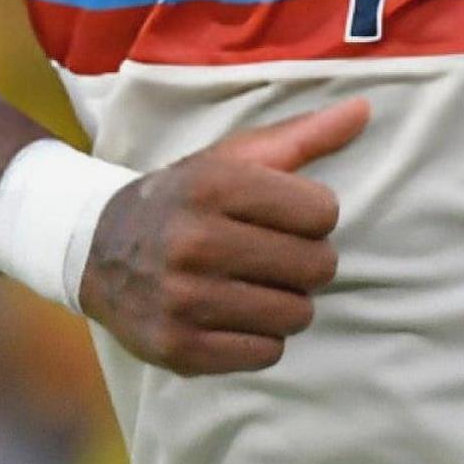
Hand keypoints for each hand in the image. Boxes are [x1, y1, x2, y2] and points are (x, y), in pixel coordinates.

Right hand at [79, 97, 368, 375]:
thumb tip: (365, 111)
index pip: (322, 212)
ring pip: (297, 314)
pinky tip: (234, 313)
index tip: (287, 215)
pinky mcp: (180, 349)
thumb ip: (303, 136)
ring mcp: (185, 300)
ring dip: (287, 301)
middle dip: (306, 260)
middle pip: (316, 266)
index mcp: (214, 184)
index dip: (314, 215)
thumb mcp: (233, 157)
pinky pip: (267, 353)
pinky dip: (261, 337)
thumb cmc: (185, 197)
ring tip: (254, 284)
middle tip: (274, 254)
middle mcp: (196, 241)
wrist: (97, 250)